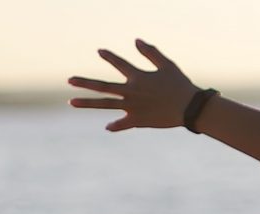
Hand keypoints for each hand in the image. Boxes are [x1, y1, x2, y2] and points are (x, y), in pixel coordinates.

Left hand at [67, 39, 199, 131]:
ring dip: (87, 103)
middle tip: (70, 80)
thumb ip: (150, 53)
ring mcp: (132, 107)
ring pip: (105, 104)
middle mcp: (131, 92)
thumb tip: (136, 40)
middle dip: (85, 83)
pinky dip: (116, 125)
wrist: (189, 107)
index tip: (100, 52)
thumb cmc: (180, 84)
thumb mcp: (167, 65)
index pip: (119, 64)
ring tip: (71, 101)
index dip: (110, 57)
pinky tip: (108, 127)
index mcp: (138, 77)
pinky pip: (123, 123)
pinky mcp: (138, 120)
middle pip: (103, 87)